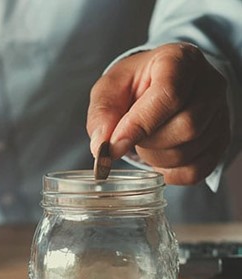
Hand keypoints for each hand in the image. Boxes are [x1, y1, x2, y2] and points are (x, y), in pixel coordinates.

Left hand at [87, 43, 229, 183]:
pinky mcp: (222, 138)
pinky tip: (157, 158)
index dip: (139, 125)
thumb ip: (102, 113)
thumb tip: (101, 146)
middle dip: (148, 142)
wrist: (160, 85)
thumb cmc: (134, 84)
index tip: (114, 145)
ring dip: (156, 158)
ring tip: (144, 142)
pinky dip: (170, 173)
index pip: (169, 95)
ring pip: (191, 150)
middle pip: (186, 126)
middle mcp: (210, 83)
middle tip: (129, 137)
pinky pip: (198, 169)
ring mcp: (221, 112)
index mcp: (180, 60)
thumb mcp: (110, 88)